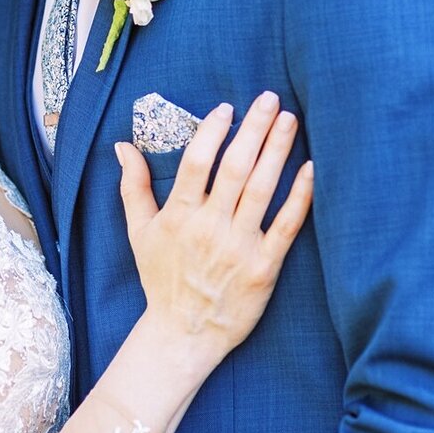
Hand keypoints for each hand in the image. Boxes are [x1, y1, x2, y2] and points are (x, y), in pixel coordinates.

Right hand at [117, 91, 312, 376]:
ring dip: (277, 151)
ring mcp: (239, 247)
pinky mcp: (264, 267)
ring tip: (290, 121)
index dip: (213, 131)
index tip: (227, 108)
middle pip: (234, 167)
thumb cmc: (162, 280)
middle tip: (270, 99)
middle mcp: (209, 228)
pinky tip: (310, 168)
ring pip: (261, 189)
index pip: (197, 162)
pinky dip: (300, 196)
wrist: (184, 333)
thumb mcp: (139, 233)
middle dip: (254, 129)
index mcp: (179, 216)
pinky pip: (286, 226)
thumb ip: (132, 187)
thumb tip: (123, 146)